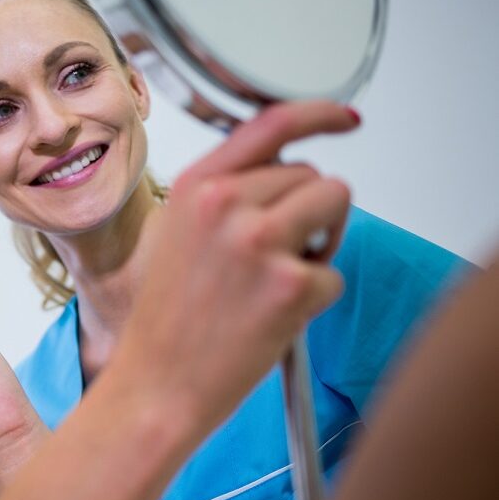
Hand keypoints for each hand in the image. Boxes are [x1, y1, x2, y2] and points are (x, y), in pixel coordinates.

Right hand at [106, 101, 356, 437]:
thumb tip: (287, 176)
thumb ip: (226, 196)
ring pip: (335, 206)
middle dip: (310, 211)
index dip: (319, 114)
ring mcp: (259, 241)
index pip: (273, 123)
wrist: (155, 385)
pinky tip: (270, 317)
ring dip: (323, 242)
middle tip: (274, 257)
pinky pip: (334, 274)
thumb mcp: (178, 234)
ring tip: (276, 280)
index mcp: (196, 186)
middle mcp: (226, 203)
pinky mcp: (290, 284)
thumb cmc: (166, 320)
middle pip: (312, 174)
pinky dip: (314, 298)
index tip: (344, 119)